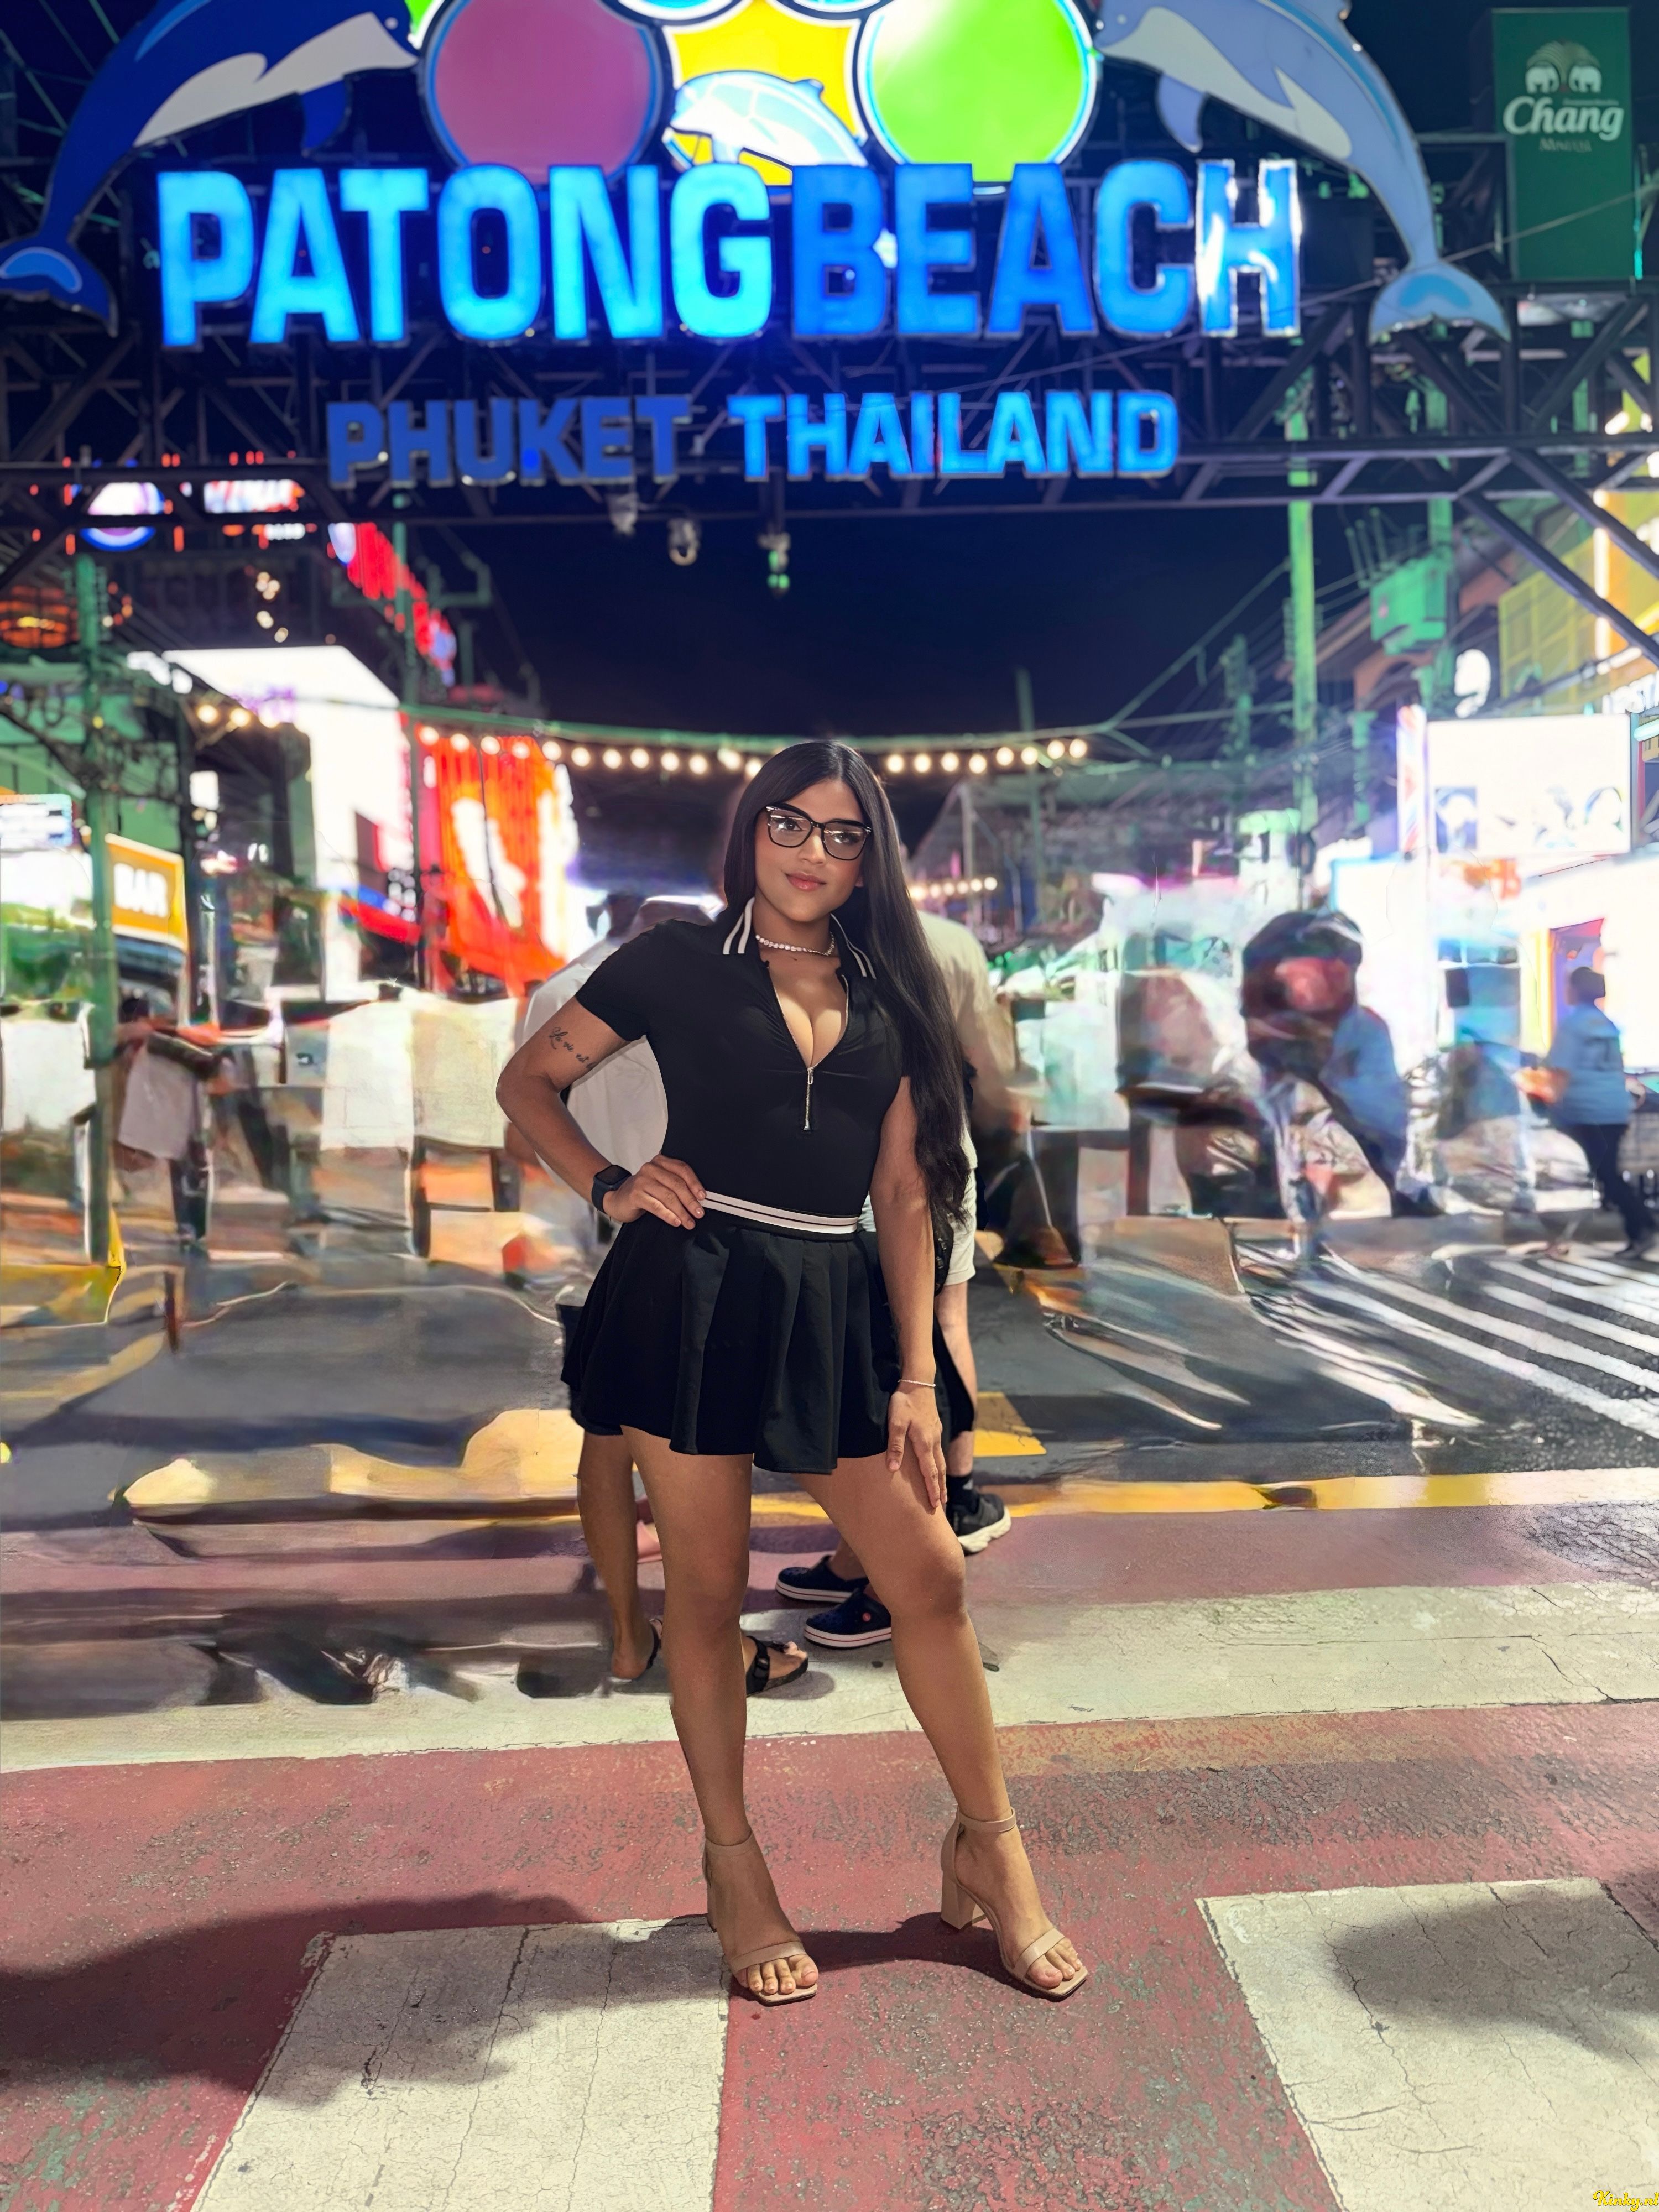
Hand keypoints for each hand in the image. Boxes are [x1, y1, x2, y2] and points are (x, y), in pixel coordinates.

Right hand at [603, 1154, 704, 1230]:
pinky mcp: (635, 1195)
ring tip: (689, 1222)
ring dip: (681, 1211)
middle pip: (677, 1184)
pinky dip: (668, 1215)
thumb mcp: (660, 1182)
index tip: (703, 1197)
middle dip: (690, 1200)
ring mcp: (642, 1181)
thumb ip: (675, 1183)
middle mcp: (650, 1168)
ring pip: (668, 1196)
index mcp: (660, 1162)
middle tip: (699, 1213)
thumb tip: (699, 1196)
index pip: (682, 1169)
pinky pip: (656, 1206)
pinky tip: (676, 1221)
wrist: (618, 1199)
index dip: (695, 1183)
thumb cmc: (643, 1191)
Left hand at [887, 1382, 946, 1509]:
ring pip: (941, 1461)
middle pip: (939, 1470)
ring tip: (942, 1492)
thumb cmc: (904, 1402)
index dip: (932, 1489)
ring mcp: (936, 1434)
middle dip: (940, 1489)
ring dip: (942, 1478)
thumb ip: (895, 1446)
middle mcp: (933, 1441)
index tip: (935, 1505)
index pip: (930, 1472)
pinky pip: (939, 1451)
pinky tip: (937, 1466)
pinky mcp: (935, 1428)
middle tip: (941, 1506)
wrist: (918, 1381)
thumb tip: (892, 1469)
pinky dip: (939, 1465)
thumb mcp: (895, 1423)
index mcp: (924, 1443)